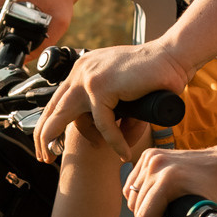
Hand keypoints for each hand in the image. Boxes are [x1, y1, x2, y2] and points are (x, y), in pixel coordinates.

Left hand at [38, 40, 190, 158]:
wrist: (173, 58)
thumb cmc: (154, 75)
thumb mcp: (121, 89)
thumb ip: (108, 104)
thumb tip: (100, 132)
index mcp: (83, 69)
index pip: (58, 101)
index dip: (51, 124)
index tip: (50, 144)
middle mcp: (80, 71)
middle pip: (51, 108)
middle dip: (43, 136)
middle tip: (45, 157)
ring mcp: (88, 78)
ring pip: (65, 117)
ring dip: (61, 141)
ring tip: (69, 158)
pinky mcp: (101, 87)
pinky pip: (103, 124)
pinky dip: (115, 141)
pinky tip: (124, 152)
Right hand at [124, 142, 216, 216]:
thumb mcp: (212, 216)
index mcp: (168, 179)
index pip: (143, 216)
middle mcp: (156, 165)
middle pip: (135, 206)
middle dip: (151, 216)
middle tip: (171, 215)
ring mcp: (151, 157)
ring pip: (130, 194)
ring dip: (144, 204)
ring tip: (164, 205)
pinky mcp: (150, 153)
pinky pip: (133, 181)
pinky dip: (141, 191)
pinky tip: (157, 194)